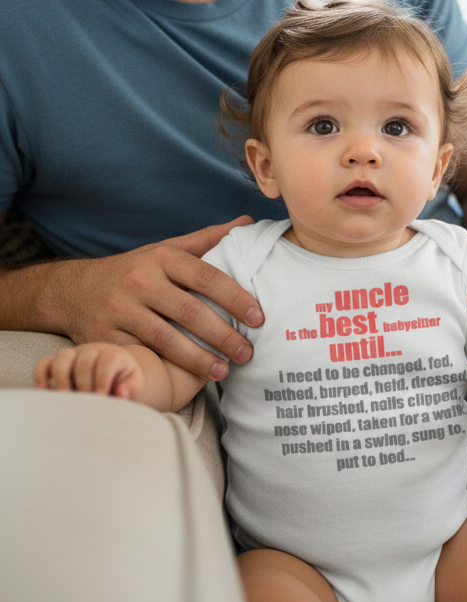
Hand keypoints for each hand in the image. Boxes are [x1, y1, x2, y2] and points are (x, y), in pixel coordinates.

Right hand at [34, 342, 145, 399]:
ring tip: (64, 398)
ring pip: (62, 358)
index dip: (103, 378)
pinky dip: (41, 376)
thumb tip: (122, 393)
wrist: (112, 374)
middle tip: (84, 403)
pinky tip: (44, 392)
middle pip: (85, 361)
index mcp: (113, 354)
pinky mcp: (56, 362)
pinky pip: (44, 363)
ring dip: (61, 378)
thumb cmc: (123, 382)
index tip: (101, 396)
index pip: (107, 361)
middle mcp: (92, 351)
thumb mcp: (134, 383)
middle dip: (84, 383)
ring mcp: (73, 355)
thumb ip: (131, 388)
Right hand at [51, 217, 261, 380]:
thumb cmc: (134, 270)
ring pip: (167, 339)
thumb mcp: (165, 250)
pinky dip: (168, 368)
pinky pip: (143, 355)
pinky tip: (189, 379)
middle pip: (190, 312)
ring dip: (199, 359)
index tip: (258, 317)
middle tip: (247, 353)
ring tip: (224, 371)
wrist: (73, 290)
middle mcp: (141, 281)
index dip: (235, 297)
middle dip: (223, 335)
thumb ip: (206, 239)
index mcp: (162, 257)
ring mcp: (121, 310)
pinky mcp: (107, 337)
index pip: (206, 276)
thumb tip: (247, 222)